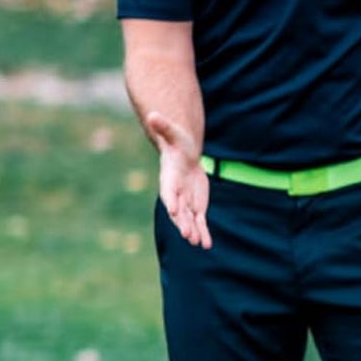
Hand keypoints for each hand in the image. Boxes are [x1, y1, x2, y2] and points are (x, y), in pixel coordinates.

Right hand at [145, 110, 210, 248]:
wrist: (184, 155)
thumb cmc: (178, 142)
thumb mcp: (174, 133)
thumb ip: (163, 127)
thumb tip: (152, 114)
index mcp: (169, 178)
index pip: (169, 191)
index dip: (172, 200)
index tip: (174, 210)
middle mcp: (176, 193)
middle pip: (179, 210)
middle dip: (183, 222)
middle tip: (188, 235)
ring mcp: (186, 201)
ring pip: (189, 219)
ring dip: (194, 231)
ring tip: (198, 243)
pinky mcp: (196, 206)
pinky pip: (200, 222)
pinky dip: (203, 233)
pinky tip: (207, 245)